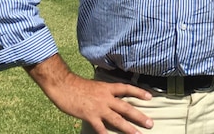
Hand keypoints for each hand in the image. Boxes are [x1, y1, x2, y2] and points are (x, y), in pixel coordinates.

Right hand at [25, 55, 153, 133]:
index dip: (139, 92)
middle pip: (126, 107)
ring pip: (117, 119)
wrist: (64, 86)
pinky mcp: (90, 116)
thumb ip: (104, 92)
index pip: (127, 89)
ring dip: (129, 128)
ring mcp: (98, 108)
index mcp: (107, 88)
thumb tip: (112, 97)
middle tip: (150, 123)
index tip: (150, 97)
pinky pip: (100, 128)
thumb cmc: (77, 85)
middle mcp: (106, 98)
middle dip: (139, 116)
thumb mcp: (95, 85)